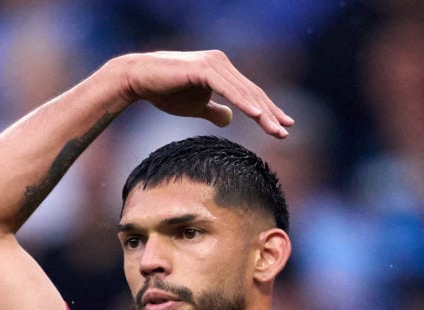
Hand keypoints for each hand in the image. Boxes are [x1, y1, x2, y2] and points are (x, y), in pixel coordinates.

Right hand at [112, 50, 293, 138]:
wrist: (138, 79)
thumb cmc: (164, 91)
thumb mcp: (195, 106)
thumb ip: (214, 110)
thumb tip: (230, 119)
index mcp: (222, 71)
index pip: (250, 93)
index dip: (268, 110)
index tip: (284, 126)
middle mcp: (222, 63)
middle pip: (252, 92)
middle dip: (270, 113)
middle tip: (285, 132)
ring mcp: (214, 63)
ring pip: (244, 92)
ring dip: (262, 113)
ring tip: (275, 130)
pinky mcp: (203, 68)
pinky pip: (228, 88)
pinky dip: (243, 102)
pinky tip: (256, 115)